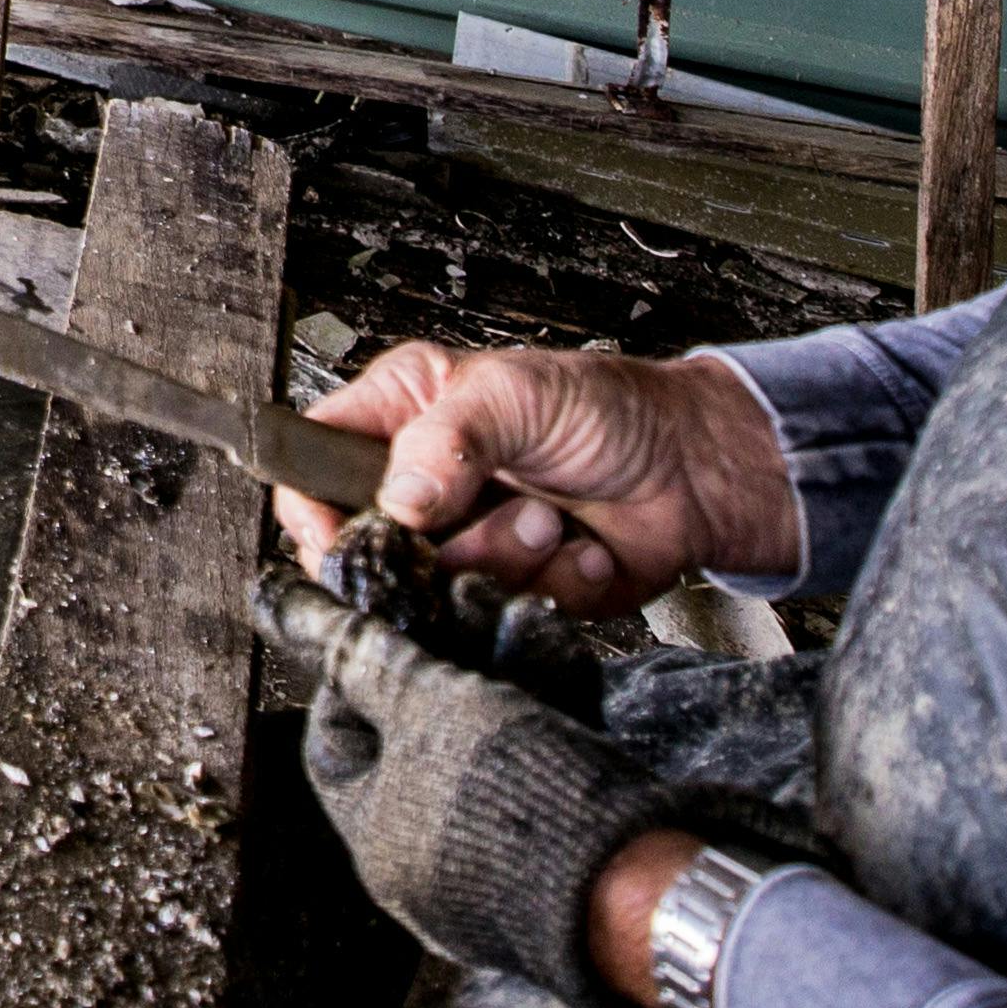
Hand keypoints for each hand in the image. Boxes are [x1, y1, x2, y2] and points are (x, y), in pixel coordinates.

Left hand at [262, 587, 677, 1007]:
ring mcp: (504, 844)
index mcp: (378, 837)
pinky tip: (554, 645)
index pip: (339, 733)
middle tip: (461, 596)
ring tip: (512, 610)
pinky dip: (548, 694)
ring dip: (500, 658)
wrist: (639, 874)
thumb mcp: (422, 704)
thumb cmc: (510, 797)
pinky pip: (543, 749)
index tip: (379, 610)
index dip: (354, 662)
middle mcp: (433, 851)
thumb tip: (282, 609)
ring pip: (488, 727)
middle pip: (420, 724)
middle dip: (444, 649)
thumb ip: (359, 653)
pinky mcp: (568, 828)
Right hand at [276, 340, 800, 614]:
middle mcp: (422, 486)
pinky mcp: (509, 590)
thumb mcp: (517, 394)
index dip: (317, 513)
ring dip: (511, 559)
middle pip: (371, 550)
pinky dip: (554, 584)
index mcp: (399, 417)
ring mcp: (464, 544)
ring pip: (439, 591)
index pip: (311, 470)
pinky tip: (581, 546)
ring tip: (554, 517)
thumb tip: (398, 502)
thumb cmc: (609, 410)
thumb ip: (445, 440)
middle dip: (445, 545)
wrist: (694, 470)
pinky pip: (503, 614)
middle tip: (505, 506)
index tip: (351, 538)